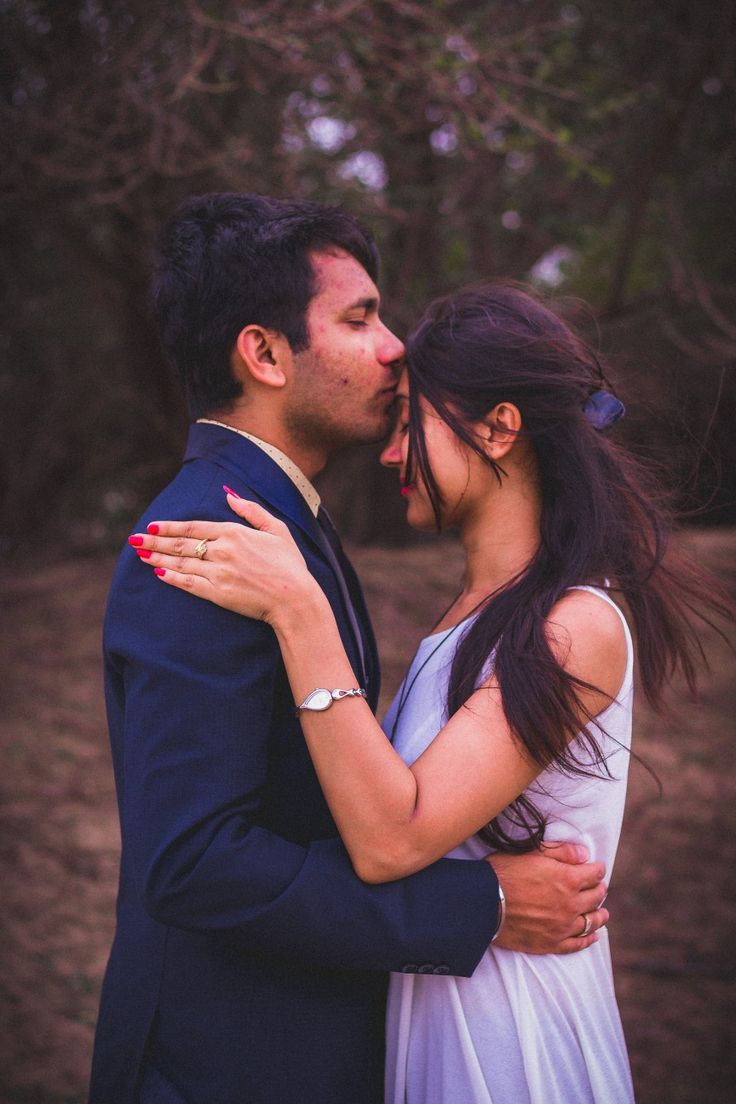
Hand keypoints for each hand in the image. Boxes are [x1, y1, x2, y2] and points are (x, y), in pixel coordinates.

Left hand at [128, 491, 319, 623]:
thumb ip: (252, 511)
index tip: (153, 526)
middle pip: (181, 543)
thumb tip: (229, 494)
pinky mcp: (218, 593)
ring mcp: (218, 572)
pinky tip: (158, 572)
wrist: (294, 598)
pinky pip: (189, 583)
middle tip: (134, 539)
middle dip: (154, 540)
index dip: (170, 526)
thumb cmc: (289, 564)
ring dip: (157, 557)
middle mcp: (222, 550)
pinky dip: (172, 577)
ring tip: (139, 554)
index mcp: (234, 532)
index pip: (194, 527)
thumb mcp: (277, 529)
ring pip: (180, 563)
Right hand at [488, 841, 608, 954]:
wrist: (483, 904)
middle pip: (596, 897)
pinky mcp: (552, 943)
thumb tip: (585, 854)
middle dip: (599, 890)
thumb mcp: (532, 852)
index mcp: (568, 879)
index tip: (596, 868)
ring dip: (600, 915)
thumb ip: (561, 852)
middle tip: (598, 887)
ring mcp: (563, 926)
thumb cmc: (505, 872)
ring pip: (591, 922)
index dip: (596, 869)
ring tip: (603, 913)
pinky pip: (577, 944)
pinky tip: (593, 936)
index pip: (594, 873)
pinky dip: (588, 939)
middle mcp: (571, 904)